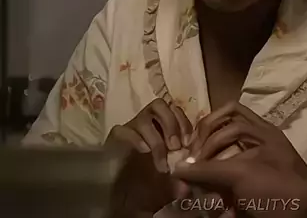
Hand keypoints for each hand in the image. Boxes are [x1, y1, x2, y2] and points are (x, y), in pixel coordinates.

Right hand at [106, 99, 192, 215]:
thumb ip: (183, 175)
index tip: (188, 142)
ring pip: (143, 118)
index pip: (175, 110)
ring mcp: (130, 129)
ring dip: (156, 138)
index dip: (183, 122)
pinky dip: (136, 139)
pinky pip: (124, 131)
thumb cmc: (150, 188)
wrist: (123, 203)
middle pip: (159, 105)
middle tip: (175, 146)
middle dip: (171, 123)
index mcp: (162, 127)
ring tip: (161, 159)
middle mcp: (147, 123)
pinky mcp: (114, 139)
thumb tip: (192, 178)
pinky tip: (144, 152)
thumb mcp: (172, 183)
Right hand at [173, 102, 306, 217]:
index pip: (228, 114)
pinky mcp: (253, 194)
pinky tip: (221, 212)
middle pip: (221, 140)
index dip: (207, 127)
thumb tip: (178, 167)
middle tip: (191, 172)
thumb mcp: (241, 174)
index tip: (192, 149)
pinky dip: (221, 203)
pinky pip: (229, 194)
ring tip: (206, 196)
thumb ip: (208, 169)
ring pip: (223, 169)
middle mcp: (258, 146)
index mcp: (260, 132)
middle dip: (204, 158)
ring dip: (211, 183)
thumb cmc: (276, 188)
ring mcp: (256, 171)